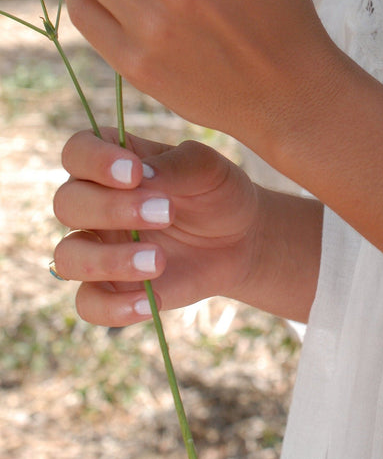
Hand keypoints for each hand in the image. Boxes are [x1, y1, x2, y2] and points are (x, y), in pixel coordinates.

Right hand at [52, 129, 260, 325]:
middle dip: (110, 210)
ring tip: (159, 261)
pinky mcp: (110, 288)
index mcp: (112, 162)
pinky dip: (112, 308)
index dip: (95, 160)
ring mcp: (97, 247)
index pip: (77, 151)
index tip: (135, 172)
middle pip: (66, 203)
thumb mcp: (209, 170)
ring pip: (67, 257)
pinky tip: (148, 302)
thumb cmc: (217, 193)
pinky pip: (87, 303)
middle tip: (165, 213)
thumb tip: (143, 173)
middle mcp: (94, 202)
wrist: (240, 240)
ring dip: (108, 261)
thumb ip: (177, 166)